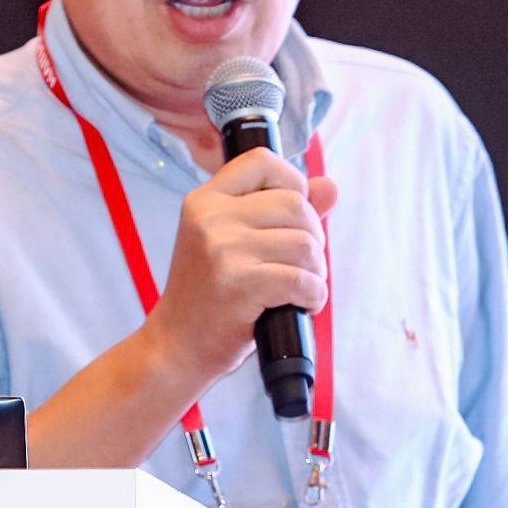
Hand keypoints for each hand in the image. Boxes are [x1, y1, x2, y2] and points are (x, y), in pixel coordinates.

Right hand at [138, 148, 337, 394]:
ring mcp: (222, 250)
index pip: (262, 161)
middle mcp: (210, 218)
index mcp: (205, 200)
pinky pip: (302, 280)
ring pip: (305, 244)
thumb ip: (280, 212)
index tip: (293, 216)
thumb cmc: (210, 296)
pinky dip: (314, 296)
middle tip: (300, 265)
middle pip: (295, 204)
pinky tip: (300, 306)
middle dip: (312, 237)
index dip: (293, 182)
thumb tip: (330, 186)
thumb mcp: (233, 243)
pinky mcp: (239, 284)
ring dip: (316, 272)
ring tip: (298, 289)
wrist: (176, 346)